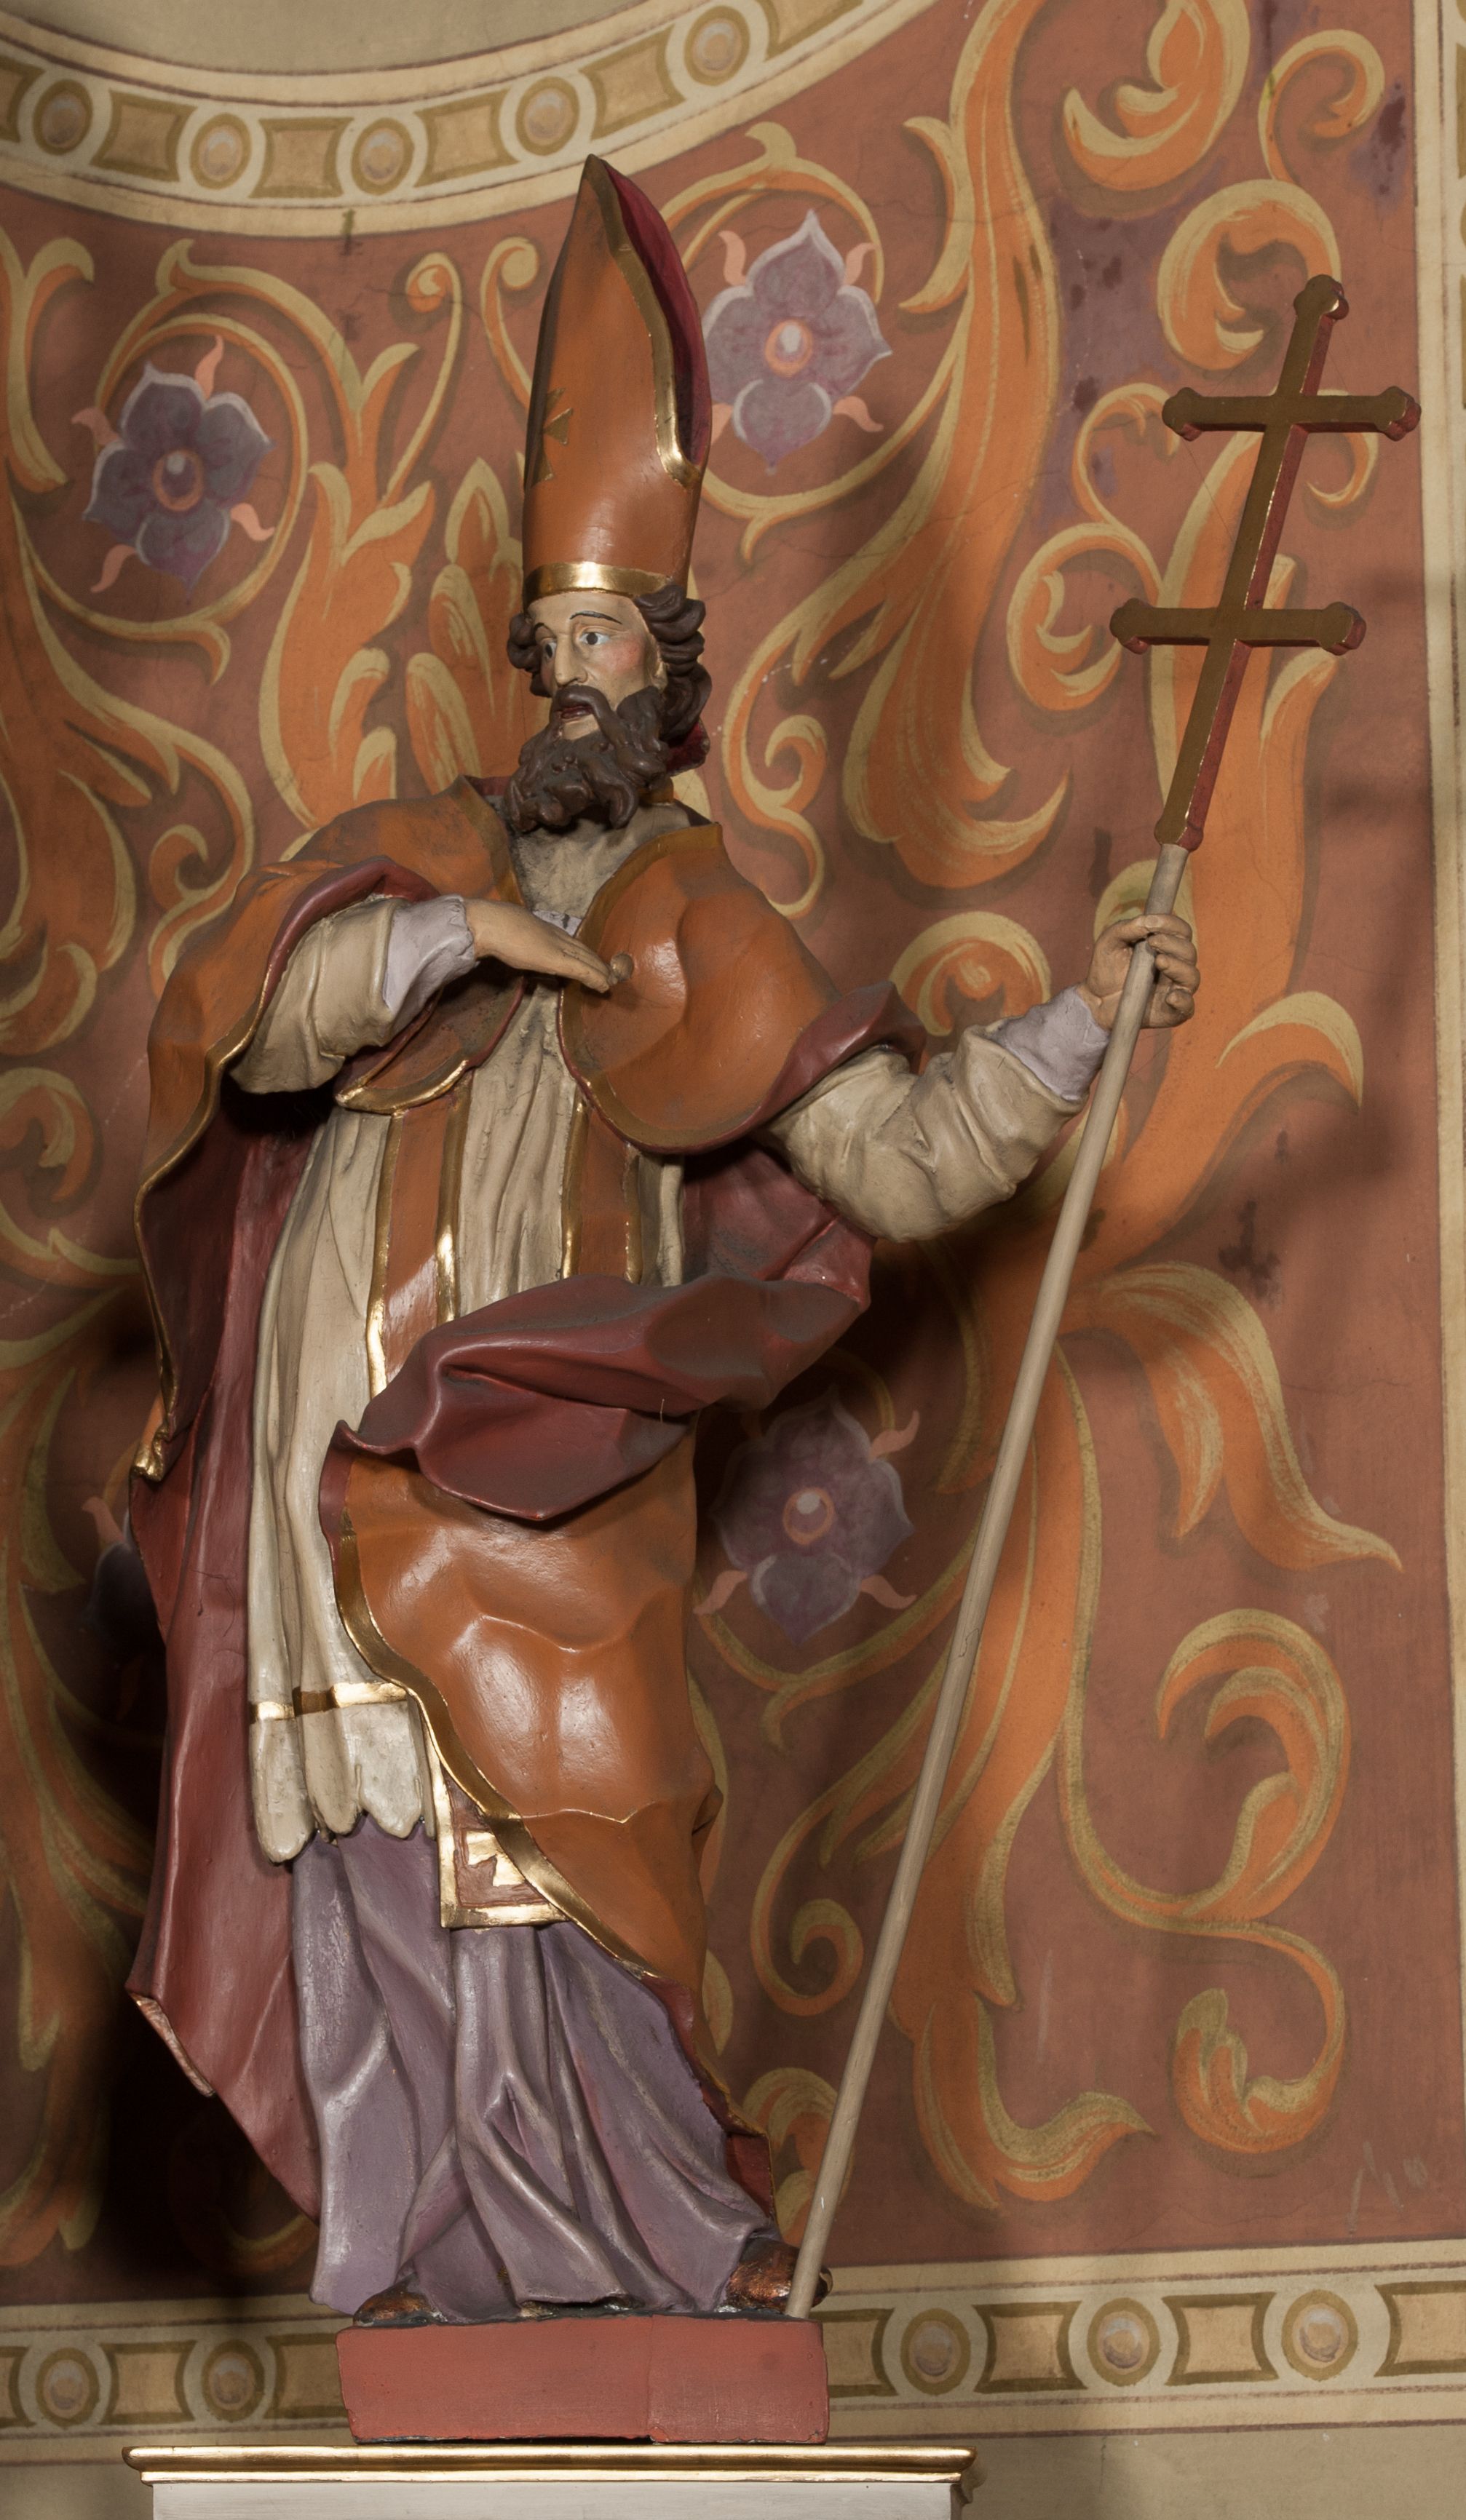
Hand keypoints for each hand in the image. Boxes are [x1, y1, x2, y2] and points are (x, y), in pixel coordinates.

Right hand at [464, 897, 613, 992]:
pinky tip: (604, 985)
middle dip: (597, 963)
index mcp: (546, 929)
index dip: (585, 954)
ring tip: (611, 981)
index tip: (593, 962)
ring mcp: (558, 947)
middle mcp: (557, 936)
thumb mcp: (513, 930)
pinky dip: (595, 977)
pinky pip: (581, 969)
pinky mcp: (557, 959)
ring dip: (600, 971)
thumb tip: (520, 941)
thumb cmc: (495, 925)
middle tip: (611, 974)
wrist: (491, 923)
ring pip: (586, 959)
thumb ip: (522, 936)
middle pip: (584, 950)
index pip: (572, 942)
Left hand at [1078, 912, 1197, 1031]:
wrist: (1095, 1000)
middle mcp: (1176, 966)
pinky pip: (1187, 1007)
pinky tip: (1170, 997)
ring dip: (1178, 966)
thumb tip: (1147, 920)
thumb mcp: (1110, 942)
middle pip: (1189, 951)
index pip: (1181, 931)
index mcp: (1167, 947)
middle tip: (1152, 942)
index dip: (1171, 924)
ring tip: (1159, 962)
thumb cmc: (1106, 968)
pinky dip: (1183, 1001)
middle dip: (1172, 943)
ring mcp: (1175, 989)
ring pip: (1192, 976)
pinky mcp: (1172, 1012)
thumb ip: (1126, 927)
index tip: (1151, 922)